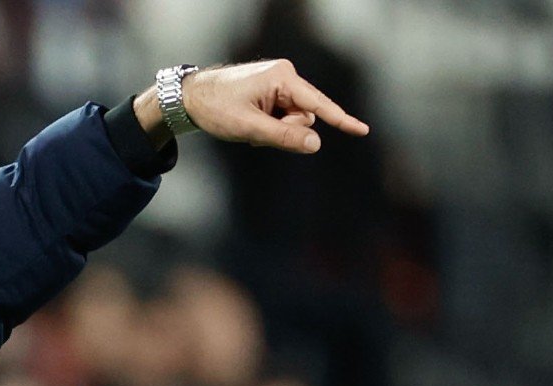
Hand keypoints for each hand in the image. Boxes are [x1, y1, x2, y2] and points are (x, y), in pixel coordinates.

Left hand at [177, 60, 368, 152]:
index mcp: (282, 78)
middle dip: (287, 130)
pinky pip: (283, 115)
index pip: (318, 104)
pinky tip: (251, 123)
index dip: (341, 119)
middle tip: (256, 133)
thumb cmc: (215, 108)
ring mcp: (278, 82)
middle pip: (305, 115)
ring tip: (250, 127)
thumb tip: (315, 143)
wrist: (189, 98)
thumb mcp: (249, 128)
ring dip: (276, 130)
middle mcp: (285, 75)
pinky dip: (271, 125)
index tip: (362, 130)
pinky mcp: (272, 90)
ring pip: (294, 118)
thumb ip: (284, 137)